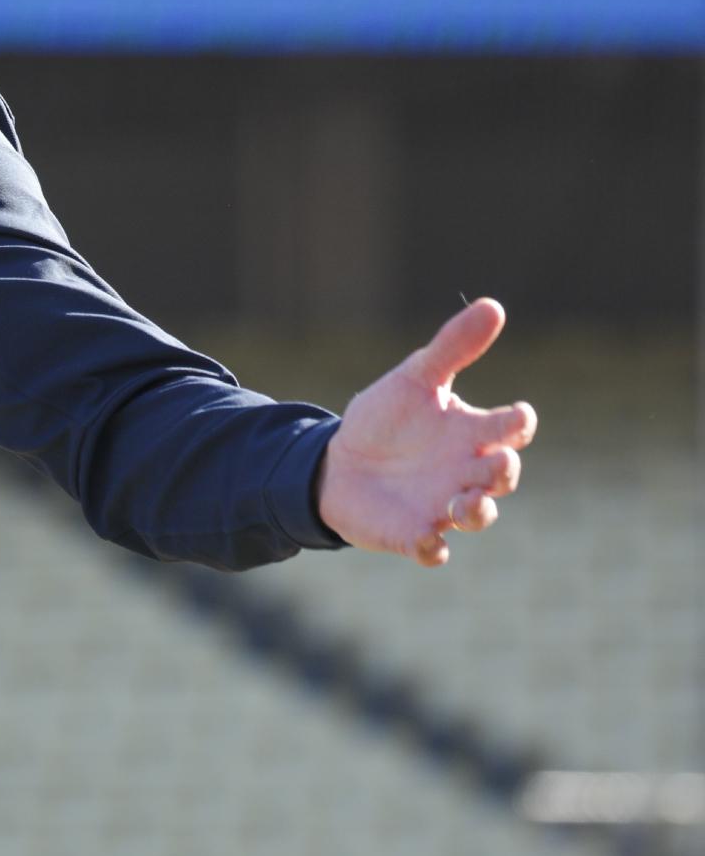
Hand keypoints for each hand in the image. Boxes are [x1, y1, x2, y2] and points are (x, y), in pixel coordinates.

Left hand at [315, 298, 536, 566]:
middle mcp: (467, 472)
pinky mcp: (413, 533)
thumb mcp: (414, 379)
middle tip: (495, 463)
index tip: (517, 415)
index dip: (519, 423)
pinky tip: (427, 540)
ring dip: (478, 513)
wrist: (336, 463)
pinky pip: (433, 550)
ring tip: (465, 505)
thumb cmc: (385, 421)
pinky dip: (433, 548)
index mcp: (474, 432)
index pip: (513, 428)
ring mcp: (443, 505)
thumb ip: (453, 347)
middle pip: (504, 476)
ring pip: (478, 516)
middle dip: (503, 472)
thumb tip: (494, 305)